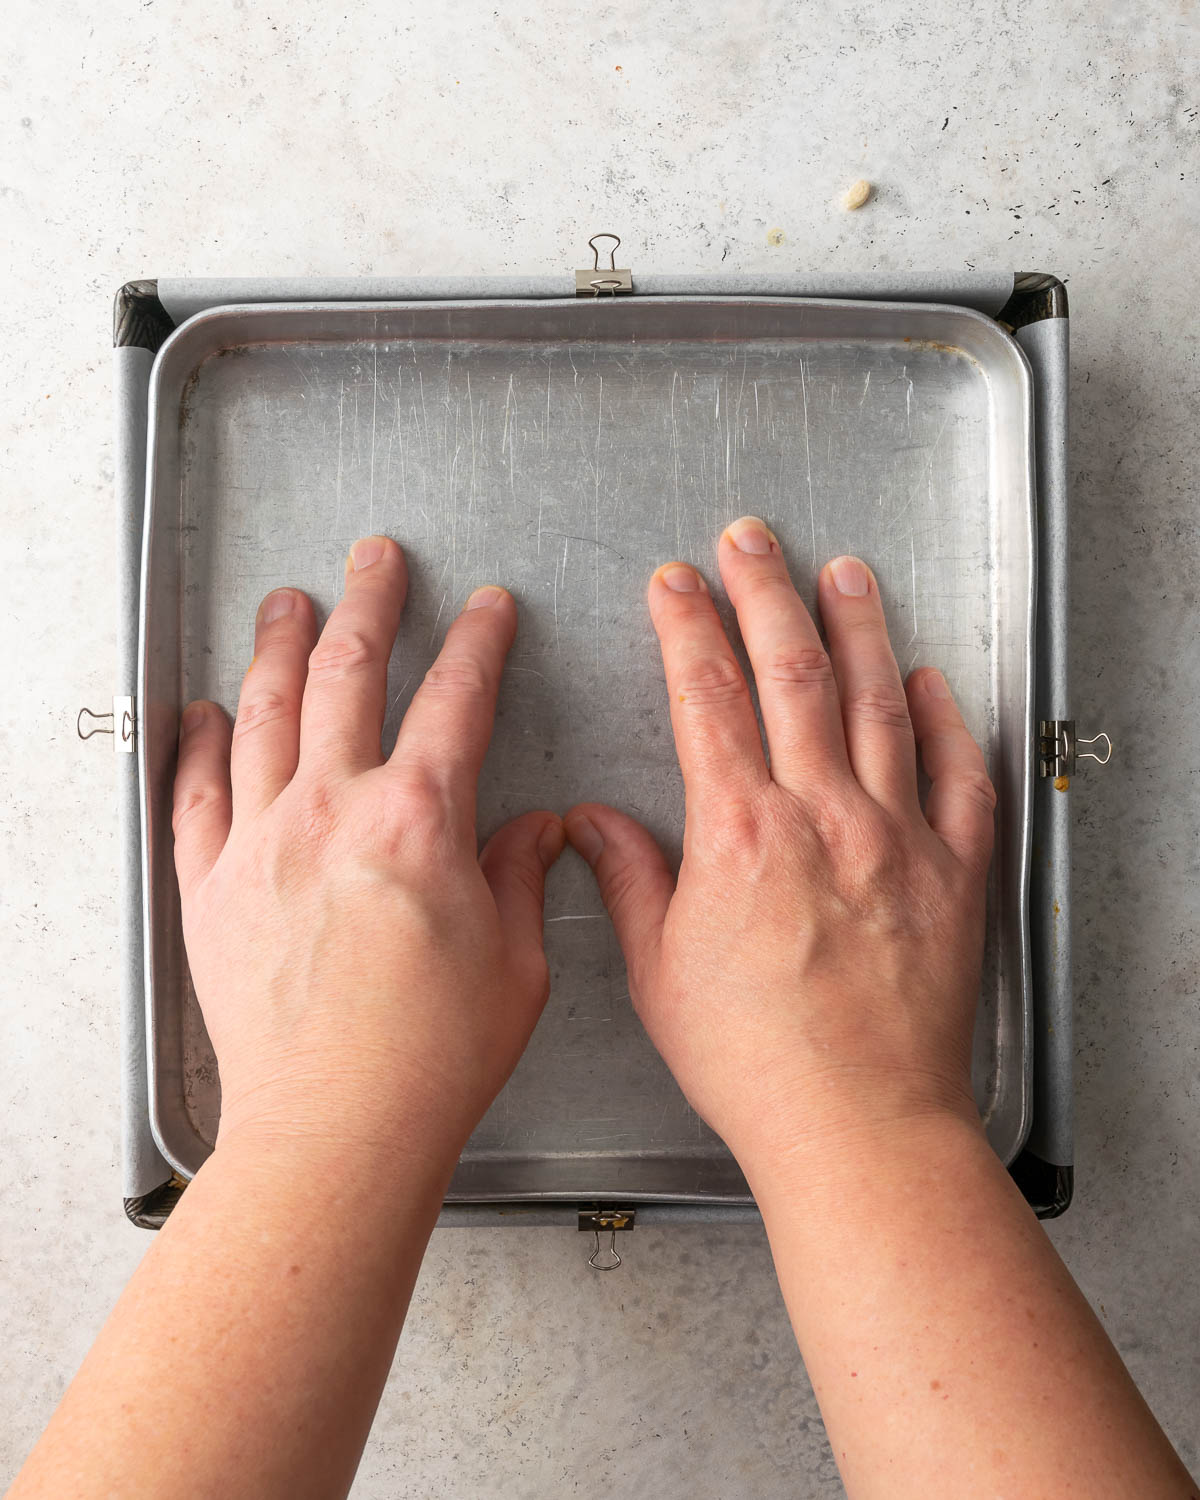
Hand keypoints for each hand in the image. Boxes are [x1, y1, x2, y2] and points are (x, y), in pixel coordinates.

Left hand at [172, 535, 563, 1162]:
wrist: (336, 1129)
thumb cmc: (431, 1059)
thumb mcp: (517, 963)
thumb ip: (518, 877)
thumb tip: (531, 830)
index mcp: (419, 821)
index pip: (457, 699)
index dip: (479, 641)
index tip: (488, 609)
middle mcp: (332, 812)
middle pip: (350, 673)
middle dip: (372, 602)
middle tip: (378, 559)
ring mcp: (261, 844)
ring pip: (265, 712)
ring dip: (280, 645)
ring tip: (288, 600)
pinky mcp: (212, 888)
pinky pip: (195, 793)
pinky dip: (199, 743)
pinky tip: (205, 710)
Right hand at [565, 516, 995, 1171]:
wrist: (857, 1124)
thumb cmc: (756, 1062)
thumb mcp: (659, 972)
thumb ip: (632, 881)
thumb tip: (595, 825)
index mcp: (740, 835)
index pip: (708, 698)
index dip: (687, 627)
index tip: (675, 583)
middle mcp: (822, 817)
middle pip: (793, 674)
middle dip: (766, 592)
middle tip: (752, 538)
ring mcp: (896, 838)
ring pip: (878, 703)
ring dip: (857, 628)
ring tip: (844, 572)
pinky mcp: (953, 872)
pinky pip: (959, 776)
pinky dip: (948, 720)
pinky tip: (933, 682)